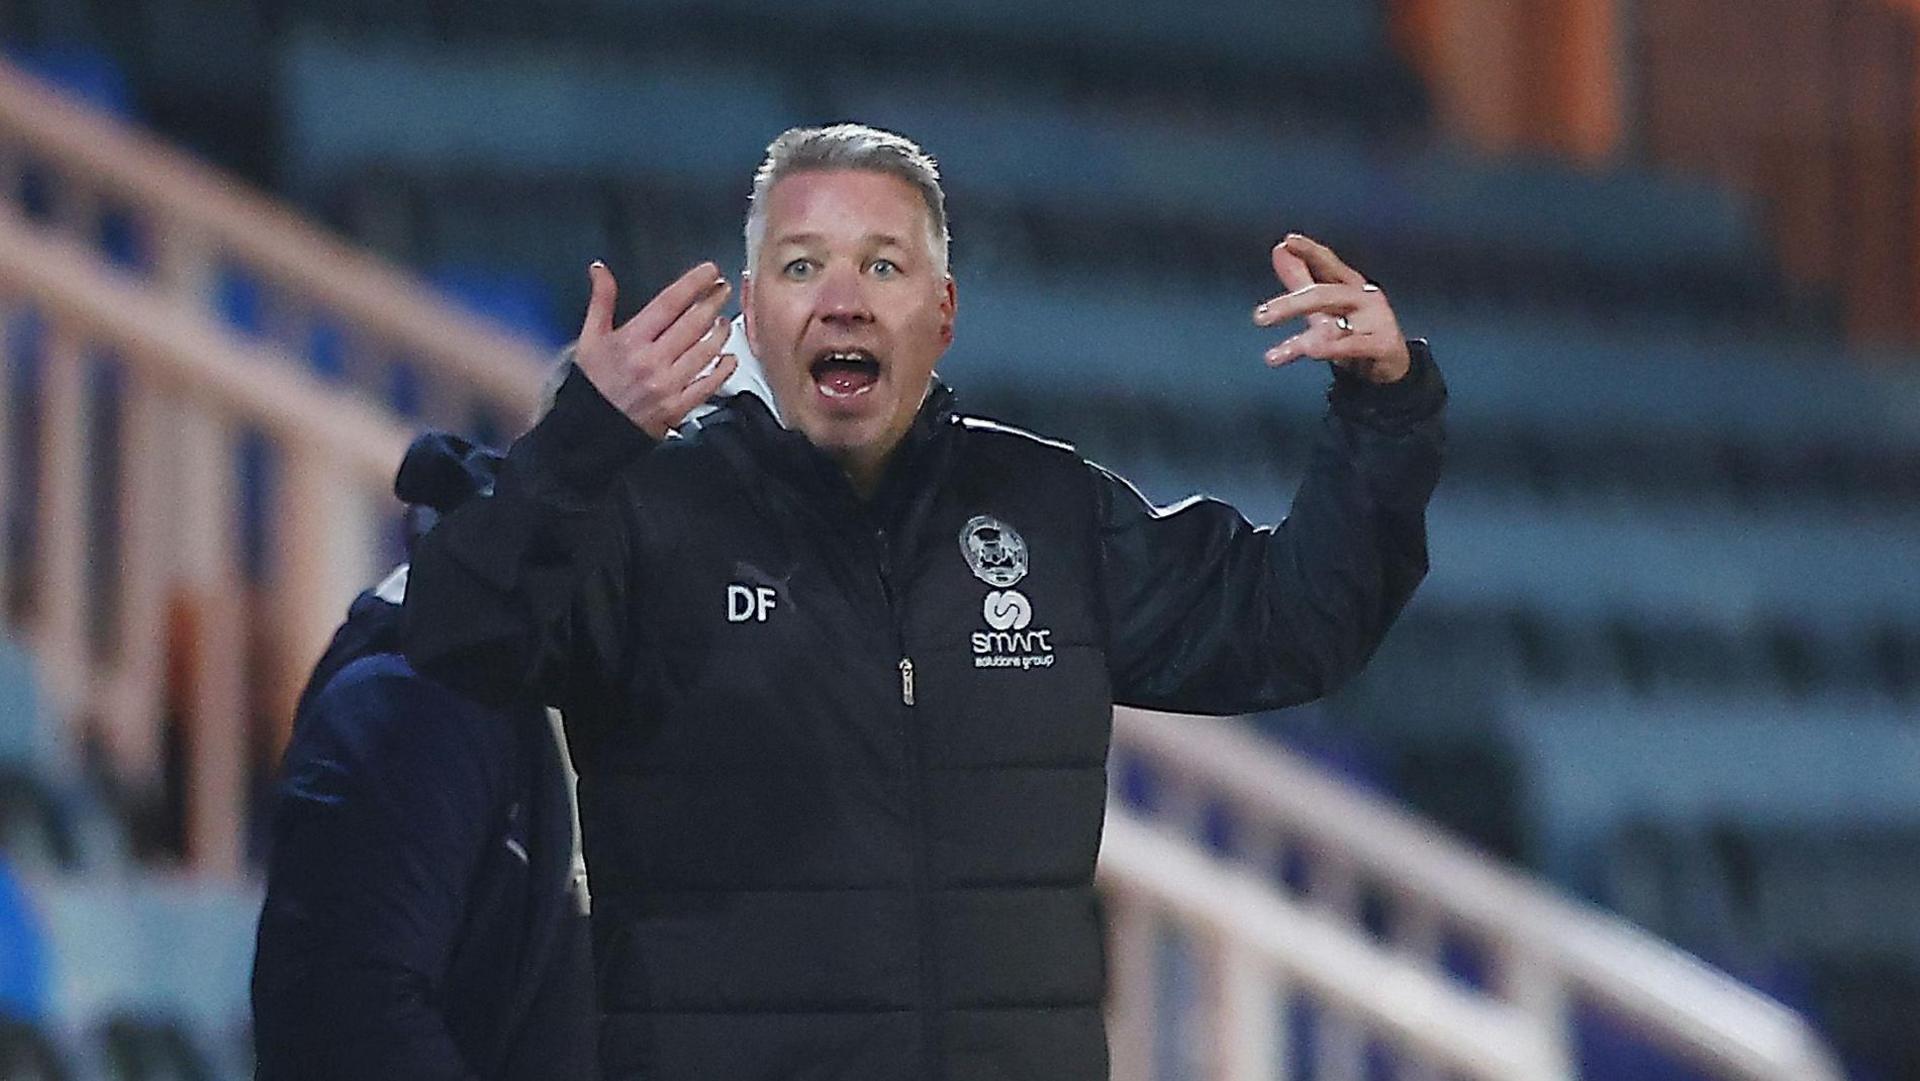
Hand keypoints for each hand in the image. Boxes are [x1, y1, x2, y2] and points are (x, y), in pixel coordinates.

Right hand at [575, 261, 739, 438]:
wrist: (589, 430)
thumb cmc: (592, 383)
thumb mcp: (590, 338)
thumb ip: (601, 301)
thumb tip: (600, 269)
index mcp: (631, 341)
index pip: (669, 304)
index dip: (693, 284)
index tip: (709, 272)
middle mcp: (652, 361)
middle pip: (693, 324)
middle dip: (713, 302)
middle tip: (724, 289)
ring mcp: (668, 385)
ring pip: (705, 352)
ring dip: (720, 333)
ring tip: (725, 320)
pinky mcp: (678, 407)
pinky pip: (708, 385)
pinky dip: (723, 369)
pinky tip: (729, 357)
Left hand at [1252, 234, 1410, 384]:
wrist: (1391, 366)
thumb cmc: (1355, 330)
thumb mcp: (1324, 306)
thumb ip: (1301, 279)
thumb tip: (1279, 250)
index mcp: (1350, 285)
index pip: (1328, 264)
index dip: (1310, 252)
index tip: (1288, 241)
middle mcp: (1364, 298)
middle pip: (1325, 295)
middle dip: (1292, 305)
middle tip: (1260, 317)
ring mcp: (1377, 320)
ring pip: (1336, 326)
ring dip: (1307, 339)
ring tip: (1280, 353)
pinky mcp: (1384, 344)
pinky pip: (1354, 346)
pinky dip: (1333, 349)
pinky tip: (1311, 352)